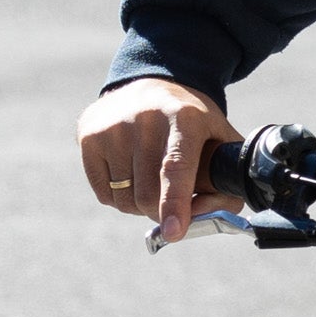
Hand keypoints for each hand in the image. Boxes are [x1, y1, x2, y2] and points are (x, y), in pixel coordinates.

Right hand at [78, 75, 241, 242]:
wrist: (154, 84)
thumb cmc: (195, 126)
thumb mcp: (222, 143)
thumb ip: (226, 188)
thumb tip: (196, 220)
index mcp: (185, 117)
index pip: (176, 167)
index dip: (176, 203)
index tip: (174, 232)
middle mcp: (145, 117)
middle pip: (148, 194)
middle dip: (162, 212)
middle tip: (172, 205)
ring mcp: (113, 126)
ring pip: (125, 200)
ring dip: (141, 205)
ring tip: (152, 180)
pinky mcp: (89, 136)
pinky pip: (104, 194)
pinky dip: (120, 196)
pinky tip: (131, 173)